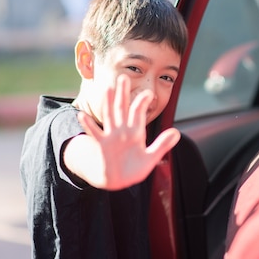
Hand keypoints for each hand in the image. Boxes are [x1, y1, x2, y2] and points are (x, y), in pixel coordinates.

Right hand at [75, 74, 179, 189]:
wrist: (120, 181)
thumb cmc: (135, 168)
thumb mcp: (151, 157)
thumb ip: (162, 144)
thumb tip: (177, 132)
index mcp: (136, 131)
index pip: (139, 112)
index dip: (142, 102)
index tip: (149, 93)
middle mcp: (123, 130)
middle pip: (123, 108)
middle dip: (123, 93)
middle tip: (124, 77)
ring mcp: (112, 136)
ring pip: (109, 115)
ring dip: (108, 102)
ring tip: (106, 88)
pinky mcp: (102, 145)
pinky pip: (95, 133)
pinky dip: (89, 125)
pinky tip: (82, 115)